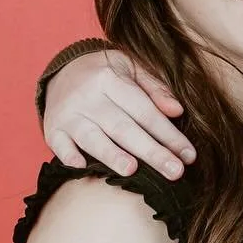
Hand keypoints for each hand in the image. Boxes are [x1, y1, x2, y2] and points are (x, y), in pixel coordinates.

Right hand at [45, 49, 195, 180]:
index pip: (145, 111)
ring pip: (92, 138)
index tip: (189, 155)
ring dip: (111, 154)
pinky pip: (59, 145)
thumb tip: (177, 111)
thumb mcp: (131, 70)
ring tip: (132, 170)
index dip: (168, 135)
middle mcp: (88, 96)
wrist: (62, 70)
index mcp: (110, 79)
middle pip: (123, 128)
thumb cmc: (107, 75)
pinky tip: (82, 167)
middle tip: (175, 171)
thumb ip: (155, 89)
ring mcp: (68, 114)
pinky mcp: (53, 129)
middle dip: (151, 151)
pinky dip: (69, 156)